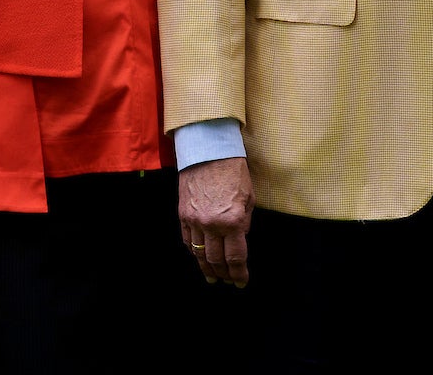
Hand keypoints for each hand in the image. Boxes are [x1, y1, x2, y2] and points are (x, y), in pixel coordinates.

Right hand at [177, 156, 251, 286]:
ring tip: (212, 278)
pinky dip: (193, 251)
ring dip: (206, 268)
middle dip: (223, 274)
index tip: (241, 281)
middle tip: (227, 281)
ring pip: (199, 254)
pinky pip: (187, 239)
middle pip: (216, 260)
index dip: (239, 273)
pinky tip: (198, 257)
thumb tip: (239, 238)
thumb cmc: (233, 171)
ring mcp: (194, 220)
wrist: (208, 150)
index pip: (235, 257)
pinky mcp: (183, 214)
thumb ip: (244, 222)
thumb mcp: (248, 198)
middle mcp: (212, 225)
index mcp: (232, 221)